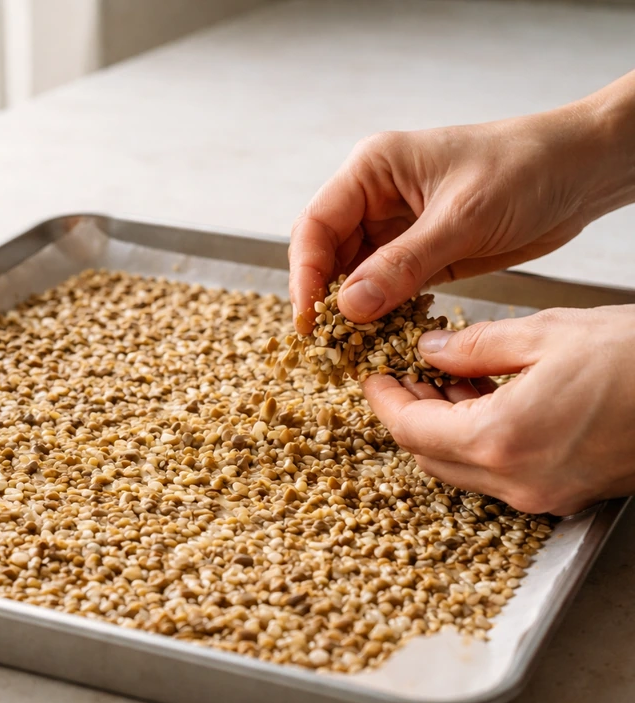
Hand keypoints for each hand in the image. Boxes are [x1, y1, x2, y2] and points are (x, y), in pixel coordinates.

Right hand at [288, 73, 634, 333]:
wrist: (583, 171)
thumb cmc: (527, 169)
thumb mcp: (463, 218)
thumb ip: (404, 263)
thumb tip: (349, 306)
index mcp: (373, 168)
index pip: (317, 224)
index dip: (305, 273)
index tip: (309, 318)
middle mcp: (375, 196)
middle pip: (327, 253)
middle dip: (325, 296)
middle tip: (329, 342)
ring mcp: (397, 226)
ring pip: (354, 275)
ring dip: (353, 310)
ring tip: (354, 347)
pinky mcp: (420, 253)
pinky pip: (386, 287)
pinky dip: (382, 313)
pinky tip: (383, 336)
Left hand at [362, 306, 634, 514]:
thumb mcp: (548, 333)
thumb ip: (477, 347)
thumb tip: (432, 352)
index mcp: (502, 439)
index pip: (412, 430)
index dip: (385, 402)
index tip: (373, 378)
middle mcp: (518, 480)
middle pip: (430, 458)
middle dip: (408, 417)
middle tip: (403, 378)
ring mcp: (544, 495)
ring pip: (463, 470)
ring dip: (441, 431)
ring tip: (442, 385)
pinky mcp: (567, 494)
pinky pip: (500, 474)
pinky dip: (478, 443)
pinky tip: (482, 404)